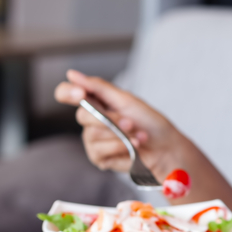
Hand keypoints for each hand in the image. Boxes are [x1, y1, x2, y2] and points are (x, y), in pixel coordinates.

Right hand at [54, 70, 182, 179]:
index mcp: (95, 102)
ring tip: (138, 135)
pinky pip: (100, 151)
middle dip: (111, 119)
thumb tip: (72, 74)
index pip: (66, 93)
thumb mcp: (126, 100)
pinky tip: (133, 146)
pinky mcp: (98, 157)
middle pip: (82, 116)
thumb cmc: (149, 122)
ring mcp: (92, 139)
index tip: (81, 94)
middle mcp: (90, 120)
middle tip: (131, 122)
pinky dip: (120, 147)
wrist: (166, 147)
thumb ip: (98, 87)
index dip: (68, 92)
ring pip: (93, 135)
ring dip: (120, 135)